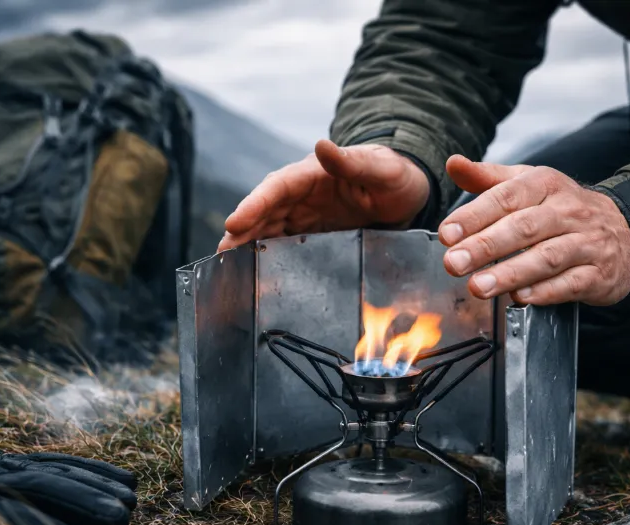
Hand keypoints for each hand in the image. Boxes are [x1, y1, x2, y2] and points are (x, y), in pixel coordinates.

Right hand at [218, 139, 429, 250]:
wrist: (408, 193)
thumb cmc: (395, 174)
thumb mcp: (380, 168)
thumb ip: (352, 161)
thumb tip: (321, 145)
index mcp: (312, 174)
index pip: (276, 188)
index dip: (253, 205)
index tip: (234, 223)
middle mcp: (302, 195)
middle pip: (264, 212)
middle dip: (241, 232)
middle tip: (222, 256)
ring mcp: (306, 215)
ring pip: (269, 230)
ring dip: (249, 246)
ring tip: (228, 269)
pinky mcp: (313, 234)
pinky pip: (286, 246)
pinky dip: (269, 257)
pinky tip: (257, 275)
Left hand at [438, 156, 629, 305]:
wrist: (625, 231)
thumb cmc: (562, 209)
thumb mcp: (528, 185)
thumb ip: (488, 179)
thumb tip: (453, 163)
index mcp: (546, 184)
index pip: (507, 197)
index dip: (474, 215)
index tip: (447, 234)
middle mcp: (569, 211)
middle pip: (524, 227)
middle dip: (486, 246)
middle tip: (454, 263)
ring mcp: (587, 243)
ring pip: (547, 257)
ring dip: (510, 273)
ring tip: (479, 286)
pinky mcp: (599, 273)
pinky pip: (572, 283)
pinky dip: (545, 291)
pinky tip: (520, 297)